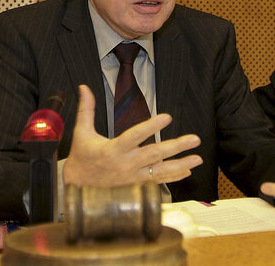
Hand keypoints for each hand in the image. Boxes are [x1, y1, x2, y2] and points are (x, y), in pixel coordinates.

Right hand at [62, 85, 202, 186]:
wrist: (77, 187)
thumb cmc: (81, 157)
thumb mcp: (81, 132)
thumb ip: (86, 109)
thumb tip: (84, 87)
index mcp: (113, 150)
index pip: (135, 136)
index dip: (151, 127)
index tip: (167, 117)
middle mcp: (125, 164)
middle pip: (154, 154)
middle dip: (176, 147)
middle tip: (194, 139)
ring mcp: (132, 178)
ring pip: (160, 171)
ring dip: (180, 165)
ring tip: (197, 159)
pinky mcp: (135, 186)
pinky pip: (157, 182)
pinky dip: (173, 178)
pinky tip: (186, 171)